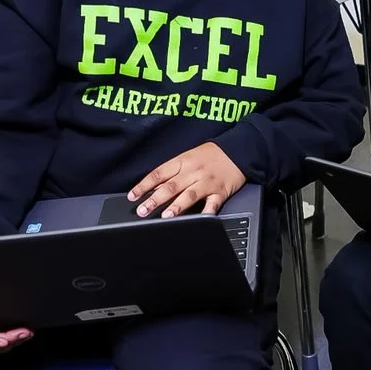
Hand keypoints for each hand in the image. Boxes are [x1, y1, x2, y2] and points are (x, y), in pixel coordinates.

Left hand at [130, 142, 245, 217]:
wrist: (238, 150)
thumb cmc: (210, 155)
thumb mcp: (188, 157)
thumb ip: (172, 172)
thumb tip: (152, 188)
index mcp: (183, 162)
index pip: (159, 173)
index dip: (144, 185)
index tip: (132, 196)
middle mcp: (193, 172)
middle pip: (171, 186)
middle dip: (155, 199)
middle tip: (142, 210)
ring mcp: (207, 182)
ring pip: (190, 195)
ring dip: (176, 206)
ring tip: (166, 216)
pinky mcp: (221, 191)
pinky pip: (213, 203)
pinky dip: (207, 212)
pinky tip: (201, 219)